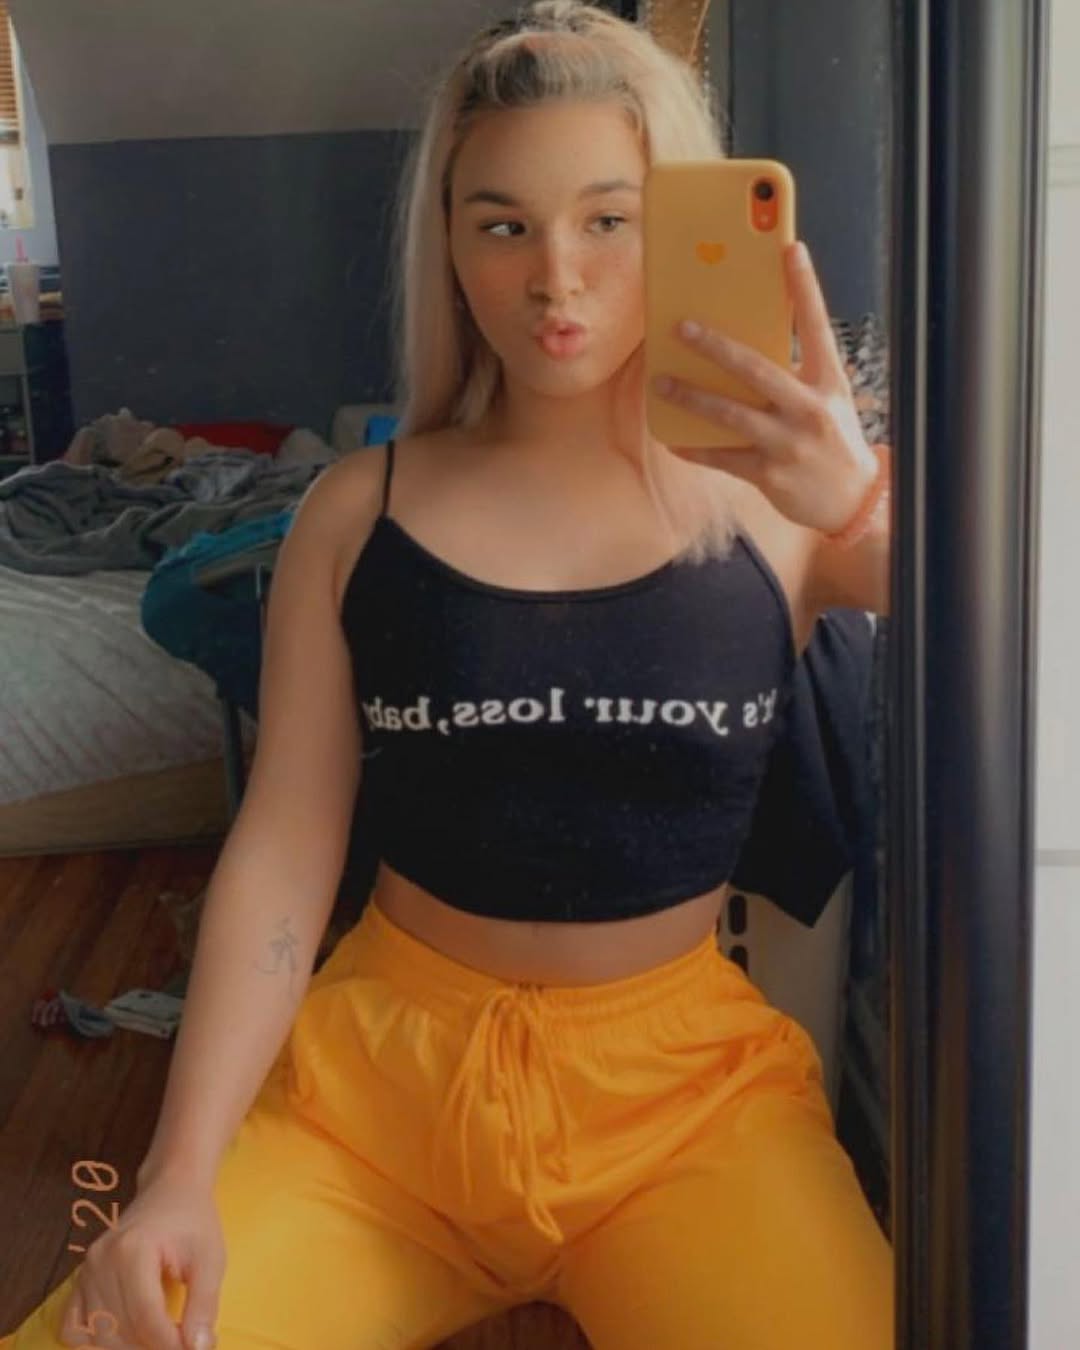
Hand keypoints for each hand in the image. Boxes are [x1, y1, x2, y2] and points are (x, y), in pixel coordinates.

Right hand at [58, 1175, 223, 1349]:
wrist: (171, 1189)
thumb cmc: (193, 1221)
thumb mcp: (210, 1258)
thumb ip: (204, 1305)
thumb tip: (199, 1349)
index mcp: (133, 1251)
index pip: (146, 1318)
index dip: (170, 1345)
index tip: (193, 1348)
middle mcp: (101, 1262)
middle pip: (120, 1331)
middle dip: (153, 1347)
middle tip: (182, 1343)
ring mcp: (85, 1271)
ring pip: (98, 1335)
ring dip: (130, 1347)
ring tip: (162, 1338)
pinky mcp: (79, 1280)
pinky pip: (73, 1327)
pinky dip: (96, 1341)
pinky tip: (126, 1336)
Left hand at [651, 240, 878, 534]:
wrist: (852, 502)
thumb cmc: (833, 441)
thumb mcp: (827, 400)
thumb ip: (794, 375)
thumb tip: (743, 350)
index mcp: (827, 382)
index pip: (817, 325)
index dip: (805, 287)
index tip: (791, 249)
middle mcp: (809, 409)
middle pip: (756, 369)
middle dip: (715, 347)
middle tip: (681, 328)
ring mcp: (789, 443)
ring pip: (731, 414)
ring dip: (691, 397)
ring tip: (661, 383)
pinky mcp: (770, 474)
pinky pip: (723, 458)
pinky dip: (695, 448)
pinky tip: (672, 438)